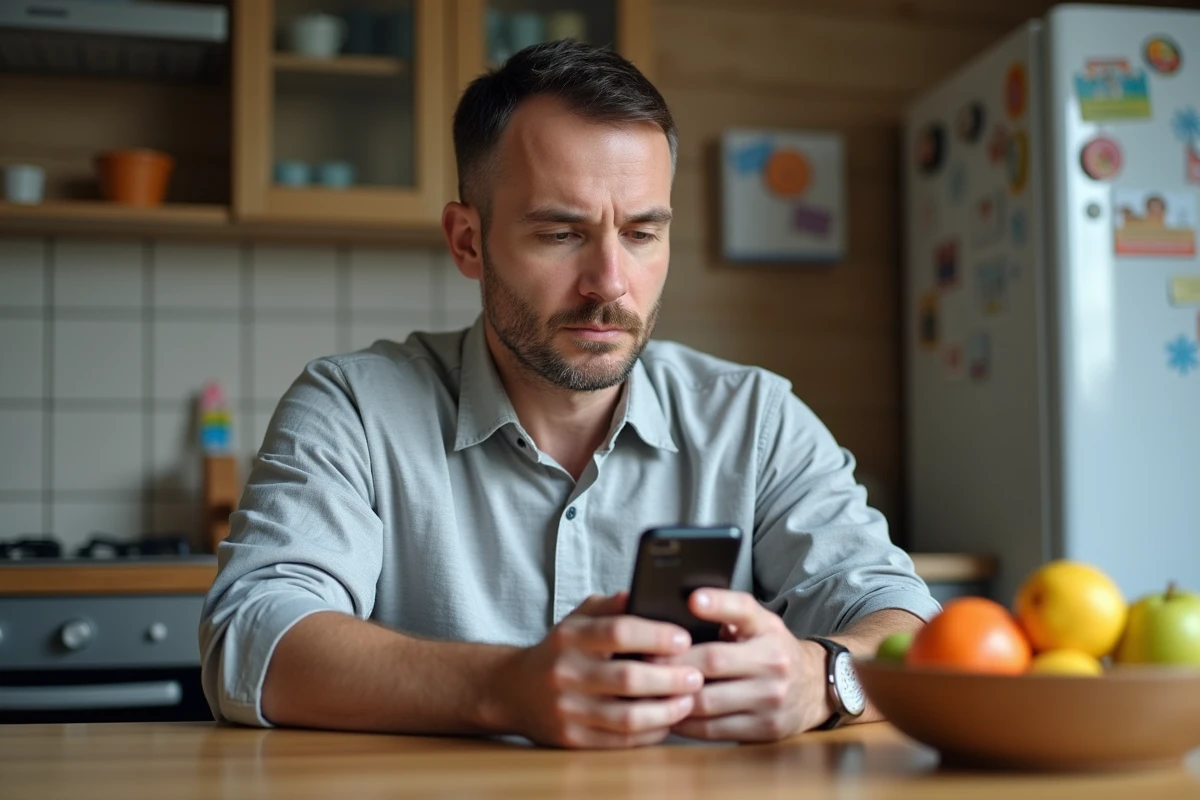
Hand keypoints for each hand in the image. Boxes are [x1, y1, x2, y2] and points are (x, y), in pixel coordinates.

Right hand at [484, 592, 704, 748]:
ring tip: (688, 700)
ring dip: (666, 711)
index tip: (684, 638)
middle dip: (669, 678)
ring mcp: (568, 710)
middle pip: (628, 678)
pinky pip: (621, 741)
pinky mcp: (572, 740)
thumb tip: (645, 593)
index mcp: (570, 637)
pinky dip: (651, 732)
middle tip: (697, 675)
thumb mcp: (577, 618)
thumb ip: (611, 605)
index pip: (618, 632)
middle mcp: (566, 673)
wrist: (514, 691)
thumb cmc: (560, 650)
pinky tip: (668, 721)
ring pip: (628, 717)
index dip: (655, 635)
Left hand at [652, 589, 831, 741]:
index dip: (717, 603)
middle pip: (713, 662)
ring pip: (708, 701)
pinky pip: (714, 730)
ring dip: (672, 697)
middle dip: (672, 662)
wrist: (817, 687)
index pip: (742, 610)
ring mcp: (771, 698)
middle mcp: (774, 662)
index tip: (691, 599)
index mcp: (768, 628)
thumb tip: (677, 607)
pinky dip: (685, 723)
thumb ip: (726, 614)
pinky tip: (667, 713)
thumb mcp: (758, 623)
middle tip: (640, 660)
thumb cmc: (771, 648)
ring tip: (645, 690)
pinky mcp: (765, 729)